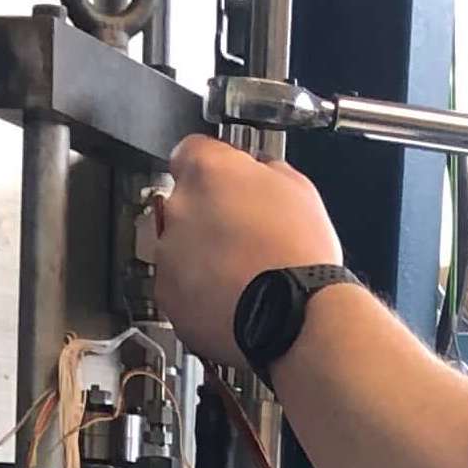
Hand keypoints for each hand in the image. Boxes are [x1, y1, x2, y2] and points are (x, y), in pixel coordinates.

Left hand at [136, 135, 346, 368]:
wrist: (295, 318)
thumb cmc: (299, 257)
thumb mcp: (298, 189)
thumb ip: (264, 170)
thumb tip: (258, 171)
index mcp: (208, 171)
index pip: (191, 149)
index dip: (214, 166)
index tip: (227, 179)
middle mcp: (179, 207)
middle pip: (185, 201)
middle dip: (209, 215)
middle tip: (245, 234)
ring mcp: (168, 253)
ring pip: (180, 245)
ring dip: (203, 254)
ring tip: (243, 271)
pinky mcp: (167, 295)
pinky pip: (178, 285)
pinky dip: (197, 290)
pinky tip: (232, 294)